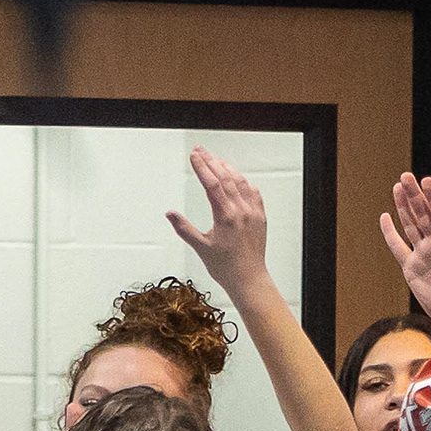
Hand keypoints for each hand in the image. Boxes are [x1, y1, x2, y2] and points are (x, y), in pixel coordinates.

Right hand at [165, 146, 273, 291]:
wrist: (249, 279)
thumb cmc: (226, 267)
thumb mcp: (200, 247)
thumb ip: (184, 228)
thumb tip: (170, 214)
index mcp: (226, 216)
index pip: (212, 183)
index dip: (202, 167)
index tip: (194, 156)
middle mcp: (241, 210)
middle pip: (225, 177)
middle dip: (212, 161)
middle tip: (201, 151)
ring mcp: (253, 212)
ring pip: (240, 181)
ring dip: (227, 168)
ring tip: (216, 160)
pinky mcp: (260, 217)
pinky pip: (253, 192)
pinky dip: (243, 182)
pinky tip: (238, 179)